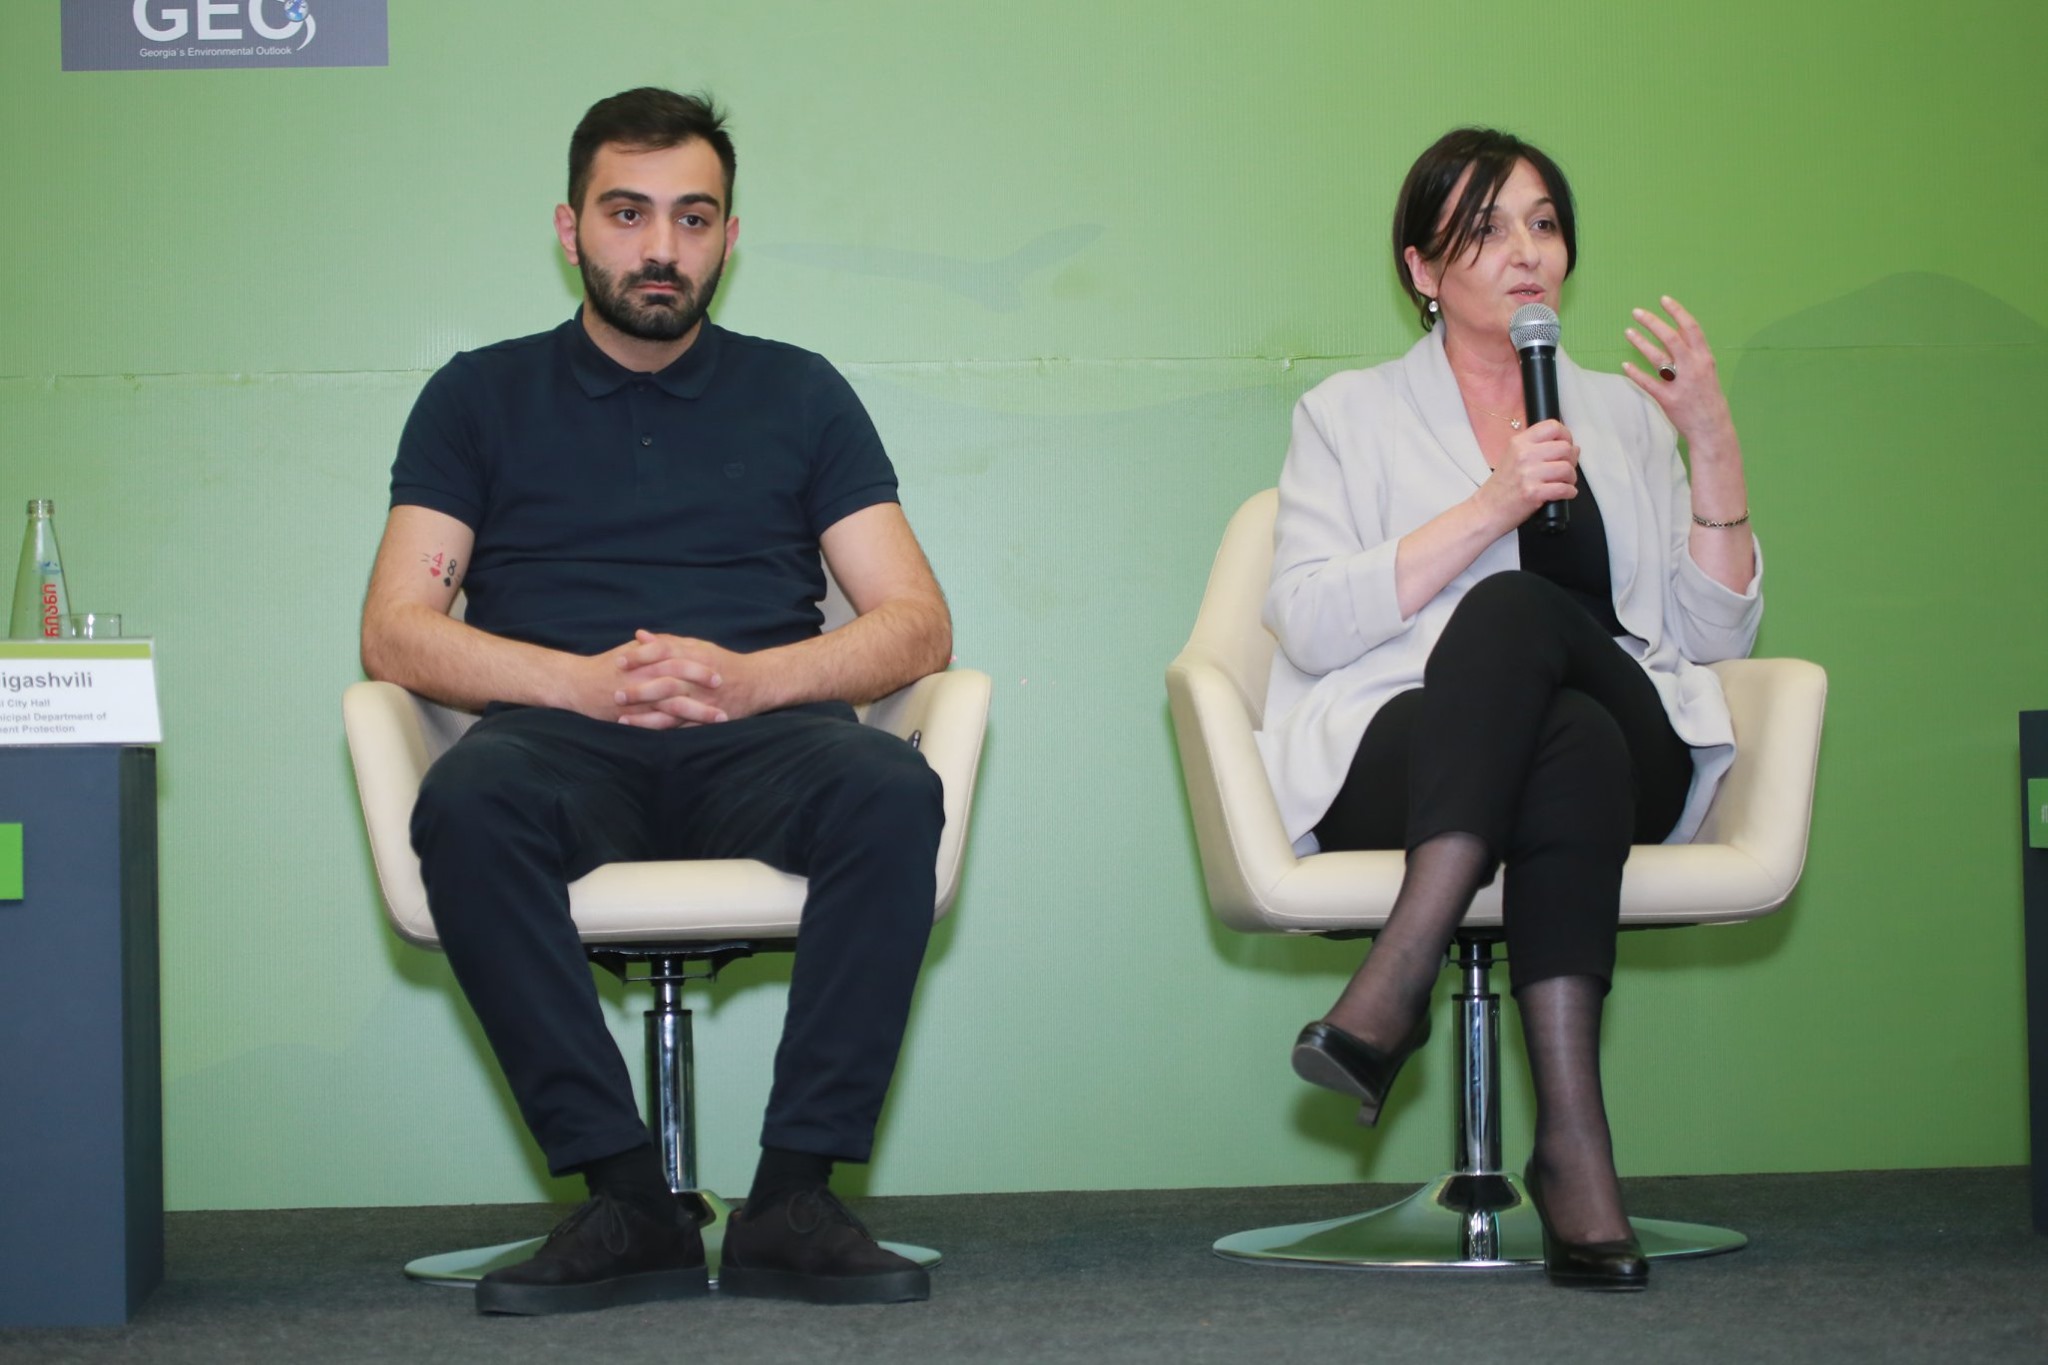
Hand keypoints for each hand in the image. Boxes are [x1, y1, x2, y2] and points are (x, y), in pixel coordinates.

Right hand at [551, 638, 719, 725]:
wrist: (575, 683)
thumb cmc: (604, 666)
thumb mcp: (629, 651)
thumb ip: (652, 646)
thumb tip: (671, 641)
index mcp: (645, 660)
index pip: (678, 660)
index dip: (700, 666)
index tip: (720, 670)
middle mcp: (643, 678)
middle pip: (681, 682)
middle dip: (704, 689)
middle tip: (726, 693)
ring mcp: (639, 700)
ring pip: (674, 707)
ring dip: (699, 713)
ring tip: (721, 718)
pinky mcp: (632, 717)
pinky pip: (659, 725)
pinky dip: (678, 729)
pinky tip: (696, 735)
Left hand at [611, 631, 777, 728]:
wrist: (757, 683)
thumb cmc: (724, 663)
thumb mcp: (698, 646)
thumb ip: (669, 642)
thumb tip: (640, 635)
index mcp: (696, 656)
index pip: (664, 652)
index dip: (640, 656)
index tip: (618, 660)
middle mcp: (699, 678)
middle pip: (665, 681)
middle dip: (639, 688)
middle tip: (614, 692)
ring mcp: (703, 700)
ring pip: (670, 707)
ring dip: (645, 713)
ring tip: (621, 717)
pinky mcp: (706, 717)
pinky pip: (680, 725)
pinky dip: (660, 727)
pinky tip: (641, 730)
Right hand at [1475, 418, 1578, 532]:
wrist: (1486, 510)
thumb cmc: (1501, 487)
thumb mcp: (1514, 458)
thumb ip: (1541, 449)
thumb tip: (1573, 447)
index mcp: (1519, 443)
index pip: (1552, 427)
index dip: (1566, 436)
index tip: (1567, 445)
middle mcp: (1524, 455)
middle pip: (1564, 448)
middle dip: (1571, 460)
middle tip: (1565, 468)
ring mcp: (1528, 474)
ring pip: (1567, 468)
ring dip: (1571, 478)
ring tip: (1564, 482)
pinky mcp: (1533, 493)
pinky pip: (1564, 488)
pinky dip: (1569, 492)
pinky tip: (1564, 493)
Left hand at [1622, 296, 1736, 447]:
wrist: (1712, 428)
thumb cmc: (1708, 398)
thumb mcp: (1707, 371)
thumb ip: (1692, 353)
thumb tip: (1674, 333)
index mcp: (1705, 358)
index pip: (1691, 328)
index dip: (1677, 312)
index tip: (1664, 300)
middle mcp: (1694, 367)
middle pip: (1672, 338)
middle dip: (1653, 322)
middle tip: (1637, 312)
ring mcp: (1682, 384)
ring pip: (1658, 358)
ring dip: (1641, 343)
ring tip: (1628, 332)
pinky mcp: (1669, 400)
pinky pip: (1649, 383)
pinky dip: (1636, 373)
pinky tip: (1625, 365)